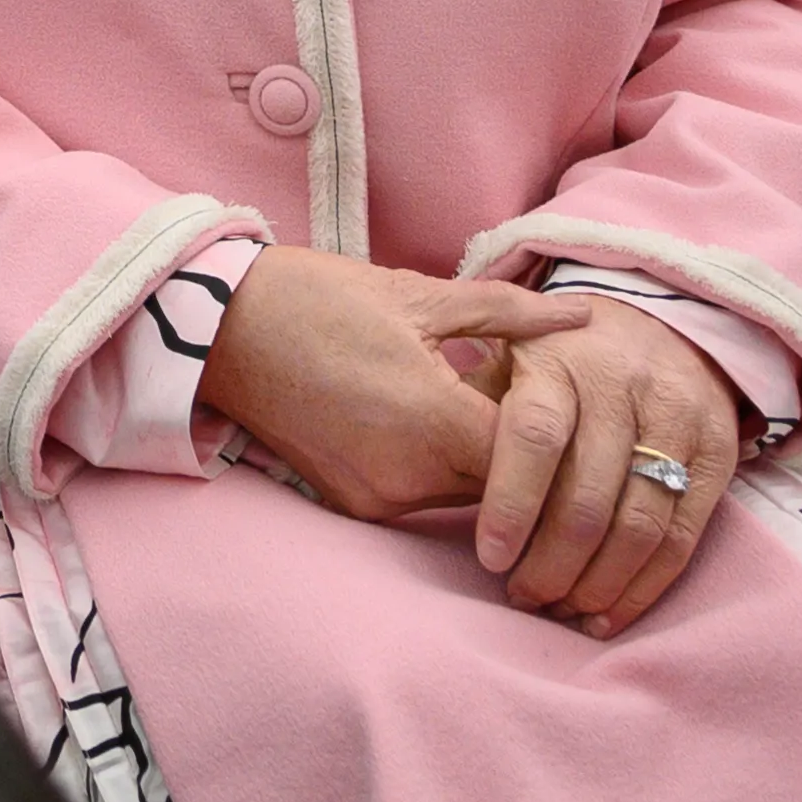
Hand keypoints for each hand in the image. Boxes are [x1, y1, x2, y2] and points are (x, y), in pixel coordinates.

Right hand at [200, 251, 583, 524]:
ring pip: (470, 498)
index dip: (568, 436)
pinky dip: (445, 468)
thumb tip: (580, 318)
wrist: (221, 329)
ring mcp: (378, 500)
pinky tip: (438, 419)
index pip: (537, 460)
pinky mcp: (354, 506)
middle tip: (540, 399)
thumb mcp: (420, 295)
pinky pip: (425, 497)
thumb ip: (508, 315)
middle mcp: (409, 479)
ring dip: (488, 462)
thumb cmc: (319, 299)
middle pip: (510, 489)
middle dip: (534, 454)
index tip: (579, 403)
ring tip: (484, 402)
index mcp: (434, 423)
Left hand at [470, 295, 746, 635]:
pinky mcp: (720, 448)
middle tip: (523, 598)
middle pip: (589, 495)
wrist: (656, 322)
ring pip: (640, 523)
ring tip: (561, 610)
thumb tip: (439, 487)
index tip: (490, 559)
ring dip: (597, 583)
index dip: (512, 505)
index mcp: (559, 359)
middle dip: (553, 563)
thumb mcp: (508, 362)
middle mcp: (624, 383)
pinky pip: (683, 533)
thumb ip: (478, 416)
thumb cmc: (558, 361)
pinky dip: (645, 586)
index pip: (535, 436)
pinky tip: (608, 614)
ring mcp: (679, 415)